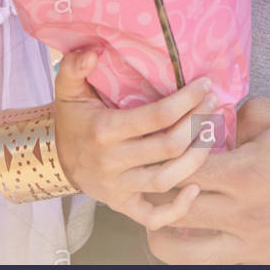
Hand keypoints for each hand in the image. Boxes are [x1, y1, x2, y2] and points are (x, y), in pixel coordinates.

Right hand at [54, 49, 213, 229]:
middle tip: (213, 104)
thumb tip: (92, 52)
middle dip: (197, 123)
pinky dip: (178, 209)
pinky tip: (195, 187)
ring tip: (211, 133)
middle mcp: (113, 162)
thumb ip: (75, 67)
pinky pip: (154, 217)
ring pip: (168, 179)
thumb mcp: (67, 88)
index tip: (204, 85)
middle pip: (168, 146)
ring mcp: (119, 188)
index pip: (156, 116)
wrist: (56, 159)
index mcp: (104, 130)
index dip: (186, 100)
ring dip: (197, 158)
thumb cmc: (72, 119)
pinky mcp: (123, 206)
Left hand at [146, 96, 269, 263]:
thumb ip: (226, 120)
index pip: (179, 172)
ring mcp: (255, 244)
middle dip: (155, 193)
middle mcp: (246, 216)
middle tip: (150, 177)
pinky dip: (199, 245)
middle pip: (172, 213)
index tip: (164, 146)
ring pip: (185, 252)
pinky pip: (216, 260)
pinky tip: (198, 224)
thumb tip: (201, 126)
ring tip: (161, 212)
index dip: (164, 157)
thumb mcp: (266, 113)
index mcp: (244, 174)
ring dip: (164, 231)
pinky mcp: (267, 260)